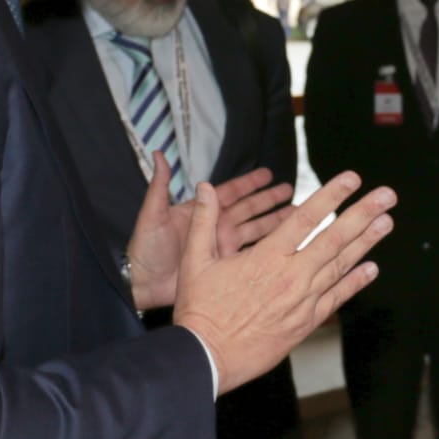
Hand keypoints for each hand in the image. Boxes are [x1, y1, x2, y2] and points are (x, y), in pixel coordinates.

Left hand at [127, 154, 293, 311]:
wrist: (143, 284)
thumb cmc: (144, 249)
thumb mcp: (152, 214)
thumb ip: (160, 186)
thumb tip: (159, 154)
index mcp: (199, 211)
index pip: (230, 192)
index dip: (249, 183)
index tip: (268, 173)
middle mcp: (213, 226)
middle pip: (248, 208)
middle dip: (268, 199)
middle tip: (290, 190)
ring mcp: (219, 246)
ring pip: (254, 229)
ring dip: (273, 221)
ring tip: (295, 214)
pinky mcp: (222, 265)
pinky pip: (249, 253)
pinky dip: (266, 247)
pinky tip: (283, 243)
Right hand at [173, 170, 393, 393]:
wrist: (207, 357)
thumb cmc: (200, 310)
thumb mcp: (195, 261)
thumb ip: (204, 221)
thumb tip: (205, 188)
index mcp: (266, 257)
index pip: (306, 218)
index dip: (331, 195)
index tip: (351, 179)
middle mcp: (291, 276)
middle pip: (335, 238)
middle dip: (363, 213)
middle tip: (386, 195)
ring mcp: (302, 301)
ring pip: (341, 265)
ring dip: (366, 242)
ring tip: (387, 222)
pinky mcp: (305, 323)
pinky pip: (336, 298)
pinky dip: (355, 282)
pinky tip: (371, 268)